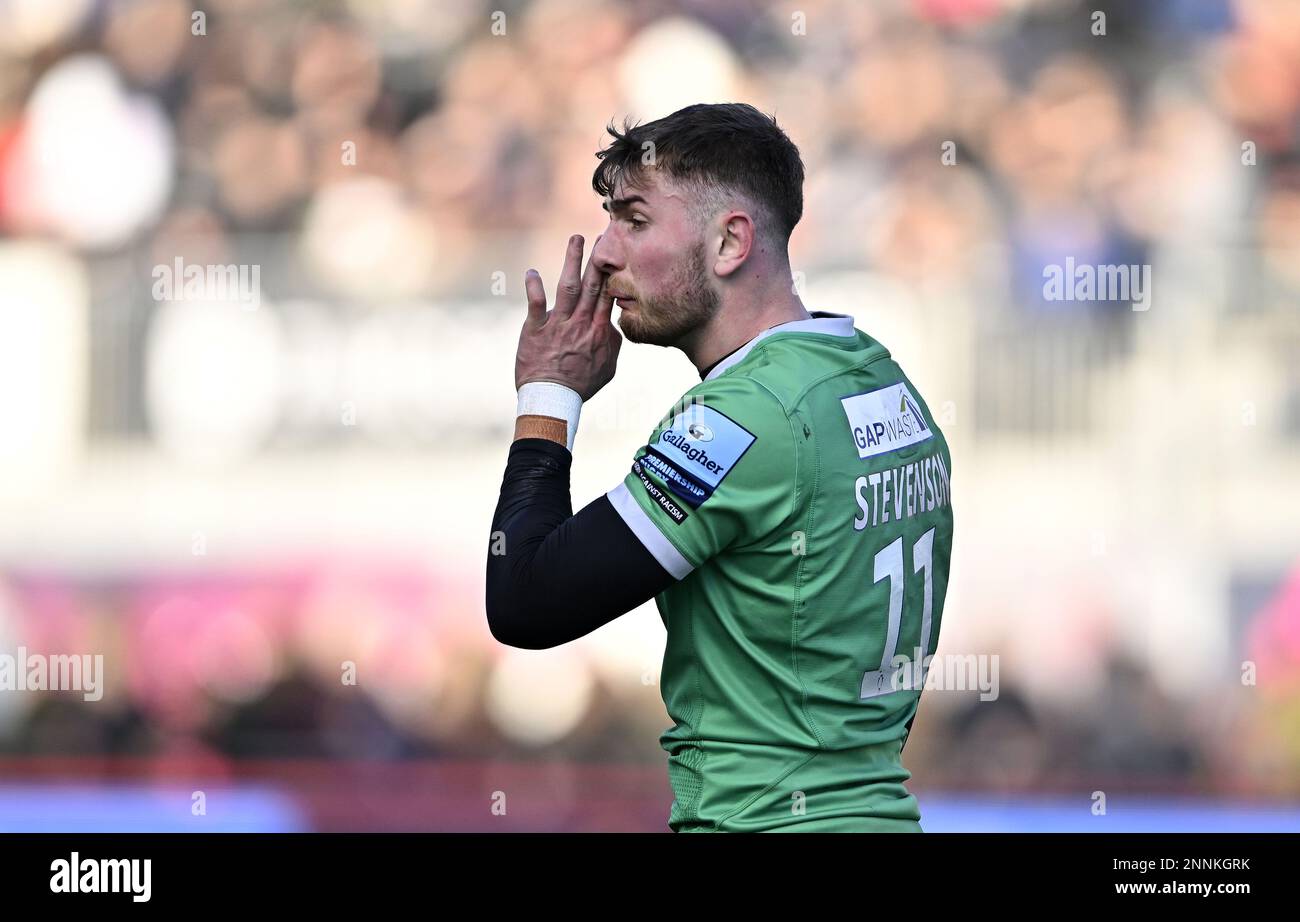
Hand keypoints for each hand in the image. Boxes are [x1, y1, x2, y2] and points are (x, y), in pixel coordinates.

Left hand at [515, 234, 621, 401]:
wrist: (553, 399)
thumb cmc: (581, 385)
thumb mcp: (608, 366)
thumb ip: (612, 342)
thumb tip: (612, 323)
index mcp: (598, 330)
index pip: (608, 295)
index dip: (613, 272)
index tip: (616, 254)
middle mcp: (580, 323)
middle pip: (592, 285)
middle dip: (598, 259)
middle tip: (602, 237)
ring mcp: (558, 325)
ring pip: (568, 287)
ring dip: (573, 261)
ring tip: (577, 239)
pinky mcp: (535, 329)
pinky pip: (535, 304)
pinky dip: (534, 287)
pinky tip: (531, 272)